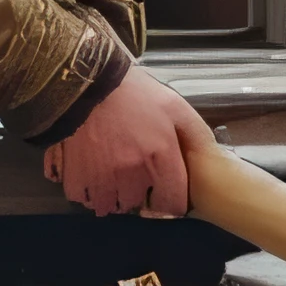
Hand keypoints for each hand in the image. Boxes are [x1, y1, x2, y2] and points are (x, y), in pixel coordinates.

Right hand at [43, 70, 208, 218]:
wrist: (86, 80)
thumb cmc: (132, 91)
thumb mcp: (174, 105)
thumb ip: (195, 133)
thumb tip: (210, 156)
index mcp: (160, 156)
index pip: (172, 203)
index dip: (169, 200)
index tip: (162, 192)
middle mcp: (132, 173)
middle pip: (138, 204)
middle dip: (138, 194)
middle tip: (133, 176)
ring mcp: (102, 177)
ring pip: (110, 205)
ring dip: (111, 196)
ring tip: (109, 175)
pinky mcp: (75, 175)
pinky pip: (83, 197)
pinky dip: (86, 190)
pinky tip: (88, 172)